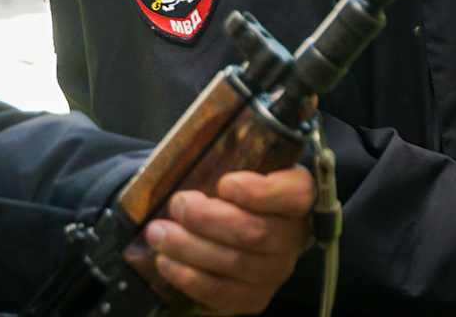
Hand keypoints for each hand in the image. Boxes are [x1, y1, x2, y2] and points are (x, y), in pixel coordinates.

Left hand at [143, 165, 313, 314]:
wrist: (232, 225)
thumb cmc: (230, 191)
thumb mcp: (237, 165)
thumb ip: (225, 160)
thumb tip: (186, 156)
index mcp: (297, 197)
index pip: (295, 194)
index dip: (259, 192)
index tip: (225, 184)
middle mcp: (293, 236)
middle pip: (255, 232)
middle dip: (207, 218)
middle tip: (177, 205)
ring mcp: (276, 271)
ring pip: (234, 263)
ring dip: (189, 247)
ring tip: (158, 233)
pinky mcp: (254, 298)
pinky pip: (222, 294)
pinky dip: (190, 278)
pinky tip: (167, 263)